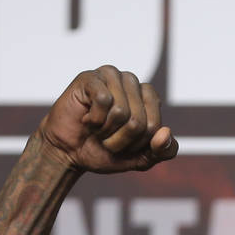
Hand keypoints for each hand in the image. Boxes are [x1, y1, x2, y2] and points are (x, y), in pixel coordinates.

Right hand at [37, 65, 177, 172]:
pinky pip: (103, 100)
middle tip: (106, 137)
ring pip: (121, 111)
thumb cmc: (105, 151)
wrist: (69, 153)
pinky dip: (94, 119)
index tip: (125, 144)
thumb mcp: (141, 159)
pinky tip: (86, 118)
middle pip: (139, 120)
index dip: (139, 143)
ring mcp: (111, 76)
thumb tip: (165, 132)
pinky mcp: (90, 77)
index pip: (155, 125)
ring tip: (97, 127)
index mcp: (149, 97)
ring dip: (106, 130)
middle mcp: (132, 82)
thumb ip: (163, 151)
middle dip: (122, 140)